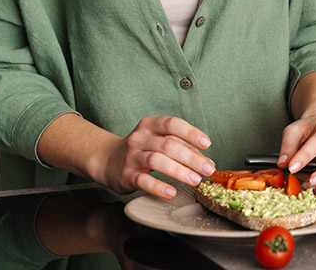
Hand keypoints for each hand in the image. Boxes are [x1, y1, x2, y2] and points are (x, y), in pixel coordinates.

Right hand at [94, 116, 214, 198]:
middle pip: (168, 145)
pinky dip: (158, 187)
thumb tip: (206, 161)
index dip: (191, 133)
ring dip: (179, 171)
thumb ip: (181, 148)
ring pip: (157, 161)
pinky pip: (143, 180)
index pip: (172, 124)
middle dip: (191, 158)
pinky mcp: (126, 175)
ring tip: (195, 180)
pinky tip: (171, 192)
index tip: (207, 143)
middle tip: (207, 169)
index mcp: (150, 125)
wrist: (107, 160)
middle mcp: (140, 138)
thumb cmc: (141, 149)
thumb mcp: (158, 141)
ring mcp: (131, 156)